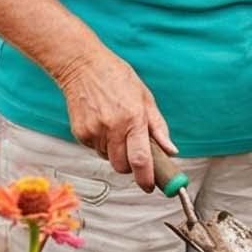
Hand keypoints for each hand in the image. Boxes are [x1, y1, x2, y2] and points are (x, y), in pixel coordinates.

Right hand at [54, 51, 176, 192]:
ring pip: (107, 158)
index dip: (146, 178)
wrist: (82, 65)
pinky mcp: (80, 132)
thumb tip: (170, 150)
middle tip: (133, 150)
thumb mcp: (145, 98)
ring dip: (114, 151)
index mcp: (133, 118)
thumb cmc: (117, 78)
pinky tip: (101, 122)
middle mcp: (112, 127)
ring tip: (114, 127)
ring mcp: (94, 130)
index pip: (141, 159)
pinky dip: (100, 143)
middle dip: (130, 165)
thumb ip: (158, 127)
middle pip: (122, 166)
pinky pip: (94, 149)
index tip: (150, 187)